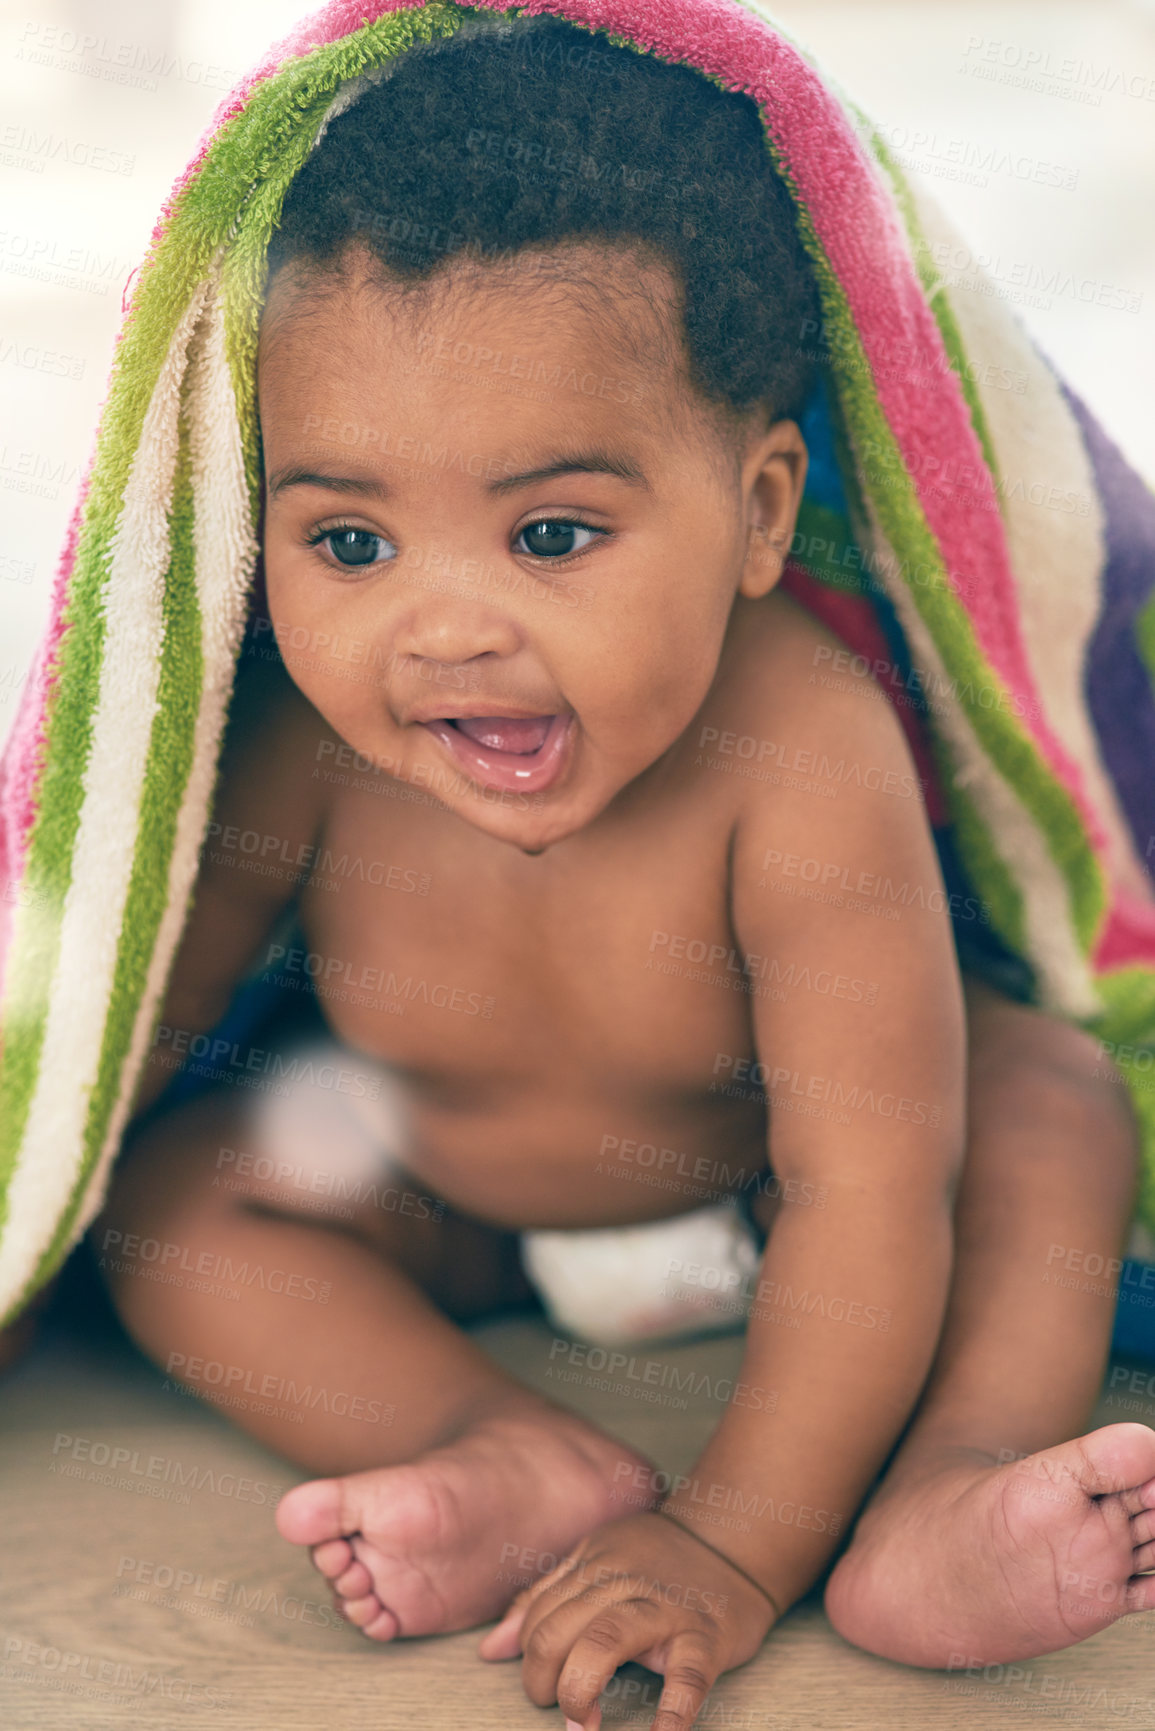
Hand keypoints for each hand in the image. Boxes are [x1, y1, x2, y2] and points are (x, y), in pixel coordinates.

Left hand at [477, 1510, 778, 1730]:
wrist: (733, 1542)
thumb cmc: (657, 1560)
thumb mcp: (595, 1562)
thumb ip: (545, 1600)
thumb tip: (491, 1649)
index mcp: (593, 1566)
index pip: (539, 1616)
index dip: (529, 1659)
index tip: (542, 1687)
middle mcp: (624, 1582)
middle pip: (560, 1630)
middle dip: (545, 1681)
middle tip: (560, 1711)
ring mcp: (665, 1607)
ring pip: (606, 1640)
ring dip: (583, 1690)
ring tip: (583, 1728)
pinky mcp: (706, 1635)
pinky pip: (687, 1674)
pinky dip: (672, 1712)